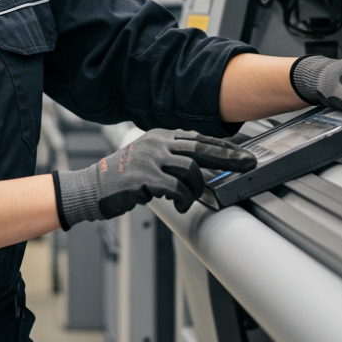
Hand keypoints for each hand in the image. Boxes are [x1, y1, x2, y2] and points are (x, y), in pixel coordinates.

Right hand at [54, 129, 255, 227]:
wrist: (93, 187)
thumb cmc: (123, 177)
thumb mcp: (148, 158)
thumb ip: (172, 158)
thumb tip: (205, 167)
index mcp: (160, 136)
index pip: (199, 138)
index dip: (223, 146)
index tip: (242, 153)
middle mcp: (156, 143)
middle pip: (201, 148)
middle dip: (229, 158)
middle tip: (248, 165)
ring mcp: (150, 158)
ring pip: (190, 169)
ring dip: (196, 188)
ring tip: (187, 199)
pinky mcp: (144, 177)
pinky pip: (175, 188)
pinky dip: (182, 199)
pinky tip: (177, 205)